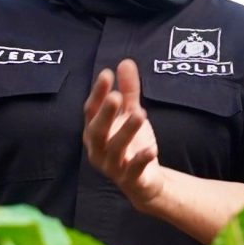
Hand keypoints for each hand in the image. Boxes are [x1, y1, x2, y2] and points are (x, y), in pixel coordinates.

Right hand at [80, 60, 164, 208]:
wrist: (145, 182)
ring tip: (140, 114)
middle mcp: (98, 149)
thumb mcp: (132, 113)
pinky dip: (141, 160)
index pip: (92, 110)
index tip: (107, 74)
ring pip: (115, 149)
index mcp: (95, 131)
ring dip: (126, 132)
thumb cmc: (133, 144)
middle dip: (105, 114)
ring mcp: (112, 167)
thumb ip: (128, 90)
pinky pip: (133, 171)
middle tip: (116, 96)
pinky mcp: (130, 180)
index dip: (98, 93)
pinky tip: (151, 149)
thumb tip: (125, 62)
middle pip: (97, 131)